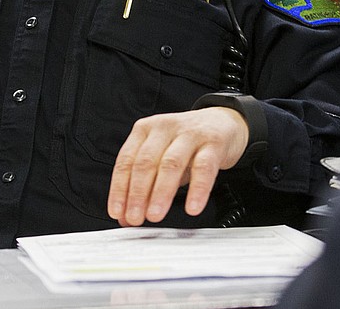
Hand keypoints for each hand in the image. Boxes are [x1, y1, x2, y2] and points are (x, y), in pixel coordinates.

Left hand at [107, 107, 248, 226]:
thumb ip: (145, 185)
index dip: (119, 188)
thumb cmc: (187, 144)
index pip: (126, 160)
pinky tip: (192, 207)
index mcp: (145, 130)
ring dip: (160, 193)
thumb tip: (126, 217)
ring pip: (171, 164)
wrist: (222, 122)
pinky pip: (204, 168)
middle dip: (137, 194)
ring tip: (155, 215)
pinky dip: (197, 190)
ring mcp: (190, 134)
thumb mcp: (161, 158)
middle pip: (146, 162)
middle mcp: (165, 128)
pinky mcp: (213, 142)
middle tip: (135, 218)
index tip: (117, 211)